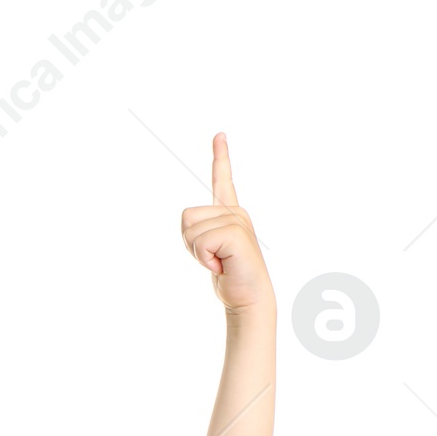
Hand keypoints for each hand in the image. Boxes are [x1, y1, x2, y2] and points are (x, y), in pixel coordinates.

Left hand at [180, 133, 271, 314]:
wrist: (250, 299)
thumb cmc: (231, 277)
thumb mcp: (210, 251)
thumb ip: (199, 232)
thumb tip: (189, 221)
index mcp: (230, 214)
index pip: (222, 180)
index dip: (221, 157)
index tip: (219, 135)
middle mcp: (235, 212)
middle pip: (186, 217)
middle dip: (190, 244)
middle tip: (213, 259)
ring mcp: (238, 221)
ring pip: (191, 230)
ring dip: (198, 253)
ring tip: (219, 262)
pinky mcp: (236, 233)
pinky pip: (200, 241)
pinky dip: (204, 259)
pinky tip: (222, 265)